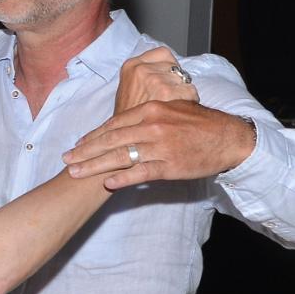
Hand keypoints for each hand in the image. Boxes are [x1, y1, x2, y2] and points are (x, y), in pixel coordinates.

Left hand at [64, 99, 256, 190]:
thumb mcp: (172, 110)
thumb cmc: (200, 125)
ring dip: (95, 165)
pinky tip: (107, 183)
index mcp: (151, 110)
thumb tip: (128, 126)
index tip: (78, 144)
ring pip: (120, 156)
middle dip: (86, 151)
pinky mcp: (169, 165)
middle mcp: (152, 126)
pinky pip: (141, 172)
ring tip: (76, 172)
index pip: (115, 124)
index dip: (94, 135)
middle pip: (111, 140)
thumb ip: (148, 117)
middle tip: (67, 160)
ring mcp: (160, 146)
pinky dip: (122, 178)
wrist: (227, 138)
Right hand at [114, 47, 201, 115]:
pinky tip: (175, 114)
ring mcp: (153, 79)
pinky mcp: (166, 92)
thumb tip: (169, 71)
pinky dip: (188, 104)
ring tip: (170, 109)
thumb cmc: (129, 122)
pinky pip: (190, 93)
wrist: (126, 143)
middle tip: (167, 101)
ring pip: (185, 80)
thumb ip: (145, 79)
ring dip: (183, 95)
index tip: (168, 82)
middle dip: (177, 83)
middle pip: (176, 68)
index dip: (169, 70)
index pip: (163, 54)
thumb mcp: (129, 94)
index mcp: (131, 66)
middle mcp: (141, 69)